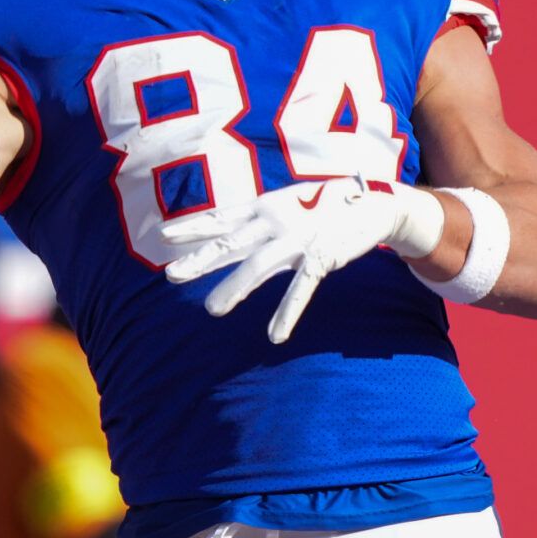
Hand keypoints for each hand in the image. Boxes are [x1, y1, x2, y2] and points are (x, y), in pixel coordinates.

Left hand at [161, 174, 445, 343]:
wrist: (373, 202)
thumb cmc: (321, 205)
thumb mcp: (283, 206)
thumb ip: (255, 224)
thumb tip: (223, 235)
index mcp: (264, 207)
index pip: (221, 217)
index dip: (192, 226)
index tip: (163, 236)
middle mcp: (276, 220)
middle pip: (231, 242)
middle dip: (200, 259)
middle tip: (170, 275)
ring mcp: (298, 239)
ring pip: (259, 265)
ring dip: (235, 288)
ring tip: (211, 310)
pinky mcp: (322, 257)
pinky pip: (301, 288)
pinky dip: (287, 312)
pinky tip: (274, 336)